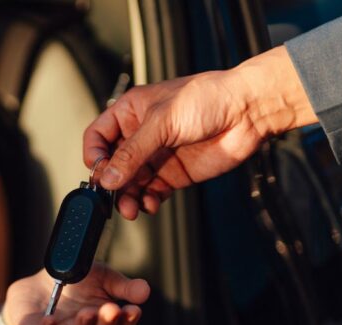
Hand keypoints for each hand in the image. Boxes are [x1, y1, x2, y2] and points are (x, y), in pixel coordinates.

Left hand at [2, 266, 149, 324]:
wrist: (36, 285)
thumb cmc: (74, 283)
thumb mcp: (102, 277)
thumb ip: (122, 286)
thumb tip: (146, 290)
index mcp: (102, 323)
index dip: (128, 322)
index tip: (133, 309)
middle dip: (106, 324)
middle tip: (111, 309)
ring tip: (87, 313)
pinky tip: (51, 320)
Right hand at [83, 46, 316, 219]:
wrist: (247, 112)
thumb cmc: (207, 98)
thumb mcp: (162, 121)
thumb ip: (133, 152)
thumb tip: (108, 178)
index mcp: (130, 113)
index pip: (98, 137)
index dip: (94, 155)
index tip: (99, 172)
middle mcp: (140, 136)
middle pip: (112, 165)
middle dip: (111, 183)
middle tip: (113, 197)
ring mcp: (156, 156)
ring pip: (130, 183)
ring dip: (127, 197)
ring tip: (131, 208)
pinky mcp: (173, 175)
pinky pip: (151, 192)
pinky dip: (147, 201)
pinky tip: (149, 204)